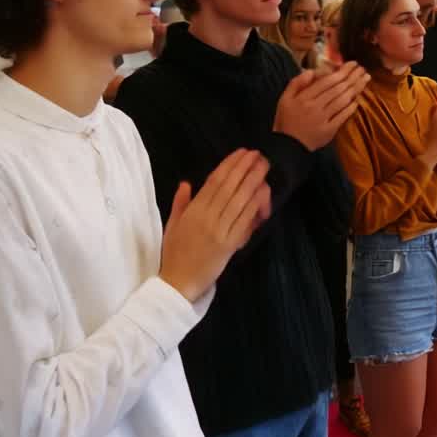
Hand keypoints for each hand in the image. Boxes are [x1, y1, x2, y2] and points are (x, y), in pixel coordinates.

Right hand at [160, 150, 271, 302]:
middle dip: (244, 169)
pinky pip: (244, 221)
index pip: (213, 182)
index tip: (241, 153)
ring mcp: (219, 231)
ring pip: (238, 201)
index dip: (229, 165)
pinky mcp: (230, 245)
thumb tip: (187, 183)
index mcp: (192, 211)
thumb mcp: (172, 225)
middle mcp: (206, 218)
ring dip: (253, 182)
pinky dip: (254, 205)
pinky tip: (262, 193)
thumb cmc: (174, 254)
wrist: (178, 282)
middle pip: (229, 188)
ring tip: (263, 167)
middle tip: (257, 154)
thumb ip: (180, 203)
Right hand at [274, 62, 370, 150]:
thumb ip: (296, 83)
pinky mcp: (329, 131)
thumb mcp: (285, 99)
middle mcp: (314, 106)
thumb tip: (311, 71)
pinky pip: (342, 117)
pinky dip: (351, 108)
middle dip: (352, 77)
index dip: (342, 71)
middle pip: (337, 89)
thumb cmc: (286, 120)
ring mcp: (323, 119)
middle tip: (363, 69)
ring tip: (365, 80)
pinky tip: (358, 100)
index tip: (352, 64)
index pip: (327, 81)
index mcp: (304, 97)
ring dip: (355, 89)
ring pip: (342, 101)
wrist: (288, 146)